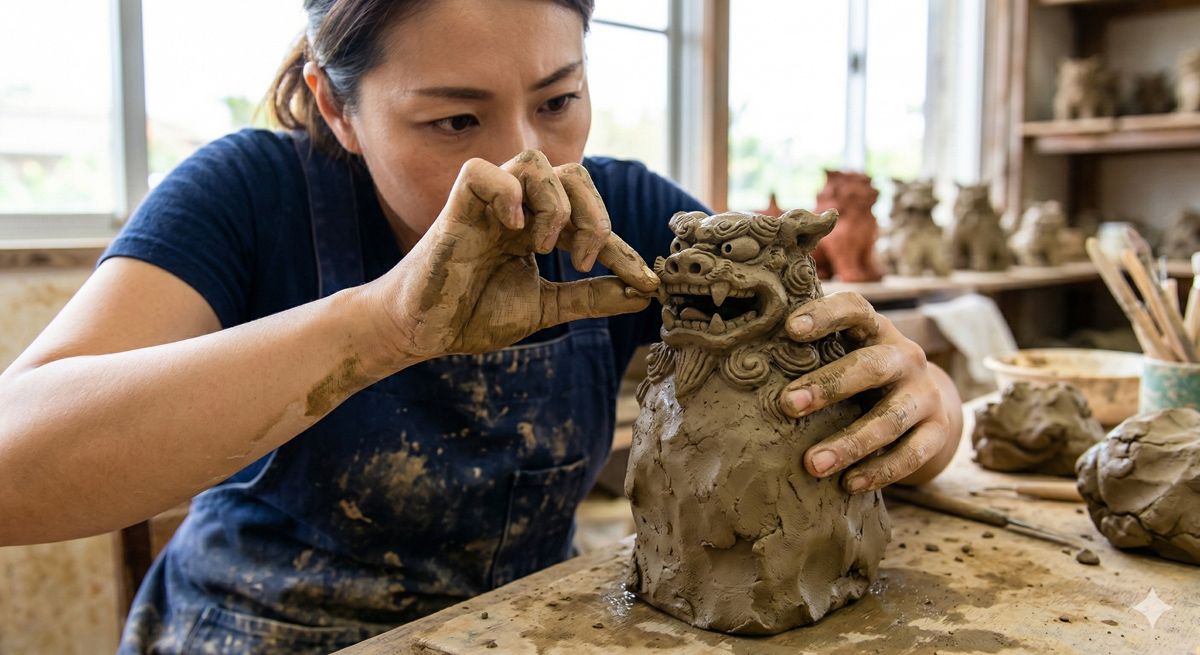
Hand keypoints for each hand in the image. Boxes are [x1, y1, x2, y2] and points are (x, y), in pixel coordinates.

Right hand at [370, 150, 658, 360]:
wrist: (423, 332)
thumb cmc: (473, 315)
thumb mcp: (546, 308)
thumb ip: (590, 297)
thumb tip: (641, 294)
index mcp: (538, 228)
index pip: (591, 218)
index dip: (622, 248)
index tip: (644, 282)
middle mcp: (518, 209)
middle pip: (572, 174)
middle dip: (592, 215)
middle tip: (582, 259)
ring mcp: (488, 205)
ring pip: (535, 162)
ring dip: (554, 205)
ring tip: (546, 248)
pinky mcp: (456, 208)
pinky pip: (482, 172)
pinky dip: (506, 193)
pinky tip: (514, 229)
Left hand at [777, 292, 951, 492]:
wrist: (925, 404)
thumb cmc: (861, 375)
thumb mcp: (844, 355)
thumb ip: (808, 353)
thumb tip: (739, 358)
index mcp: (876, 330)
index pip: (855, 310)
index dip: (826, 315)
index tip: (790, 328)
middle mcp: (905, 357)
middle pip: (871, 366)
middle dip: (829, 385)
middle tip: (788, 405)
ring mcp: (925, 394)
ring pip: (889, 419)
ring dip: (850, 443)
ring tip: (812, 464)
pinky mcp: (937, 430)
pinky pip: (912, 454)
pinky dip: (879, 471)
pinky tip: (848, 484)